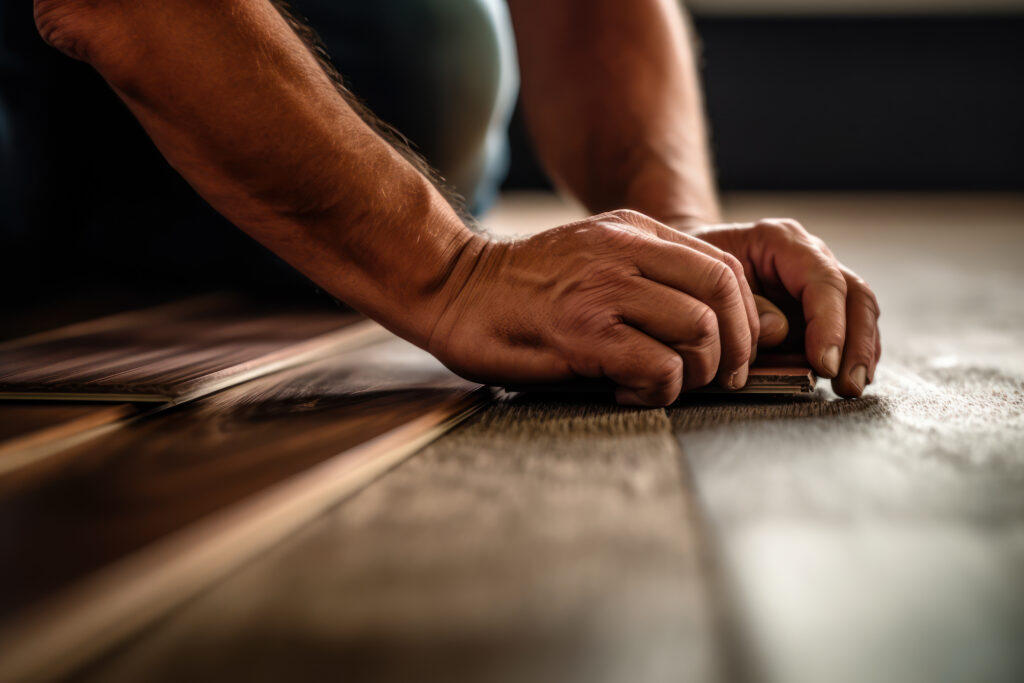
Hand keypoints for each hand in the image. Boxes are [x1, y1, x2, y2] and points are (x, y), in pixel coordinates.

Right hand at [426, 210, 770, 405]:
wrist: (451, 288)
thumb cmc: (521, 289)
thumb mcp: (592, 257)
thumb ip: (646, 277)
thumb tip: (711, 324)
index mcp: (633, 231)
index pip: (723, 268)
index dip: (744, 318)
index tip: (734, 354)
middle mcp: (626, 251)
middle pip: (722, 295)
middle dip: (736, 349)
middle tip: (720, 380)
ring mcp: (603, 289)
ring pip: (698, 330)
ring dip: (695, 373)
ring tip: (663, 385)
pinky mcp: (580, 331)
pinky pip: (657, 366)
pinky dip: (658, 390)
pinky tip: (627, 391)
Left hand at [688, 218, 880, 397]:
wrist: (687, 263)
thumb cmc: (691, 269)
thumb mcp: (702, 278)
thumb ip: (740, 303)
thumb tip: (776, 331)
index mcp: (780, 241)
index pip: (822, 280)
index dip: (829, 324)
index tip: (824, 363)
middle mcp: (808, 257)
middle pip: (854, 294)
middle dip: (855, 343)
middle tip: (846, 383)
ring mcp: (816, 281)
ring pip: (859, 311)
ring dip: (860, 352)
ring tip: (850, 387)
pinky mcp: (817, 307)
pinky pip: (848, 327)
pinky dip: (851, 353)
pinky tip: (847, 379)